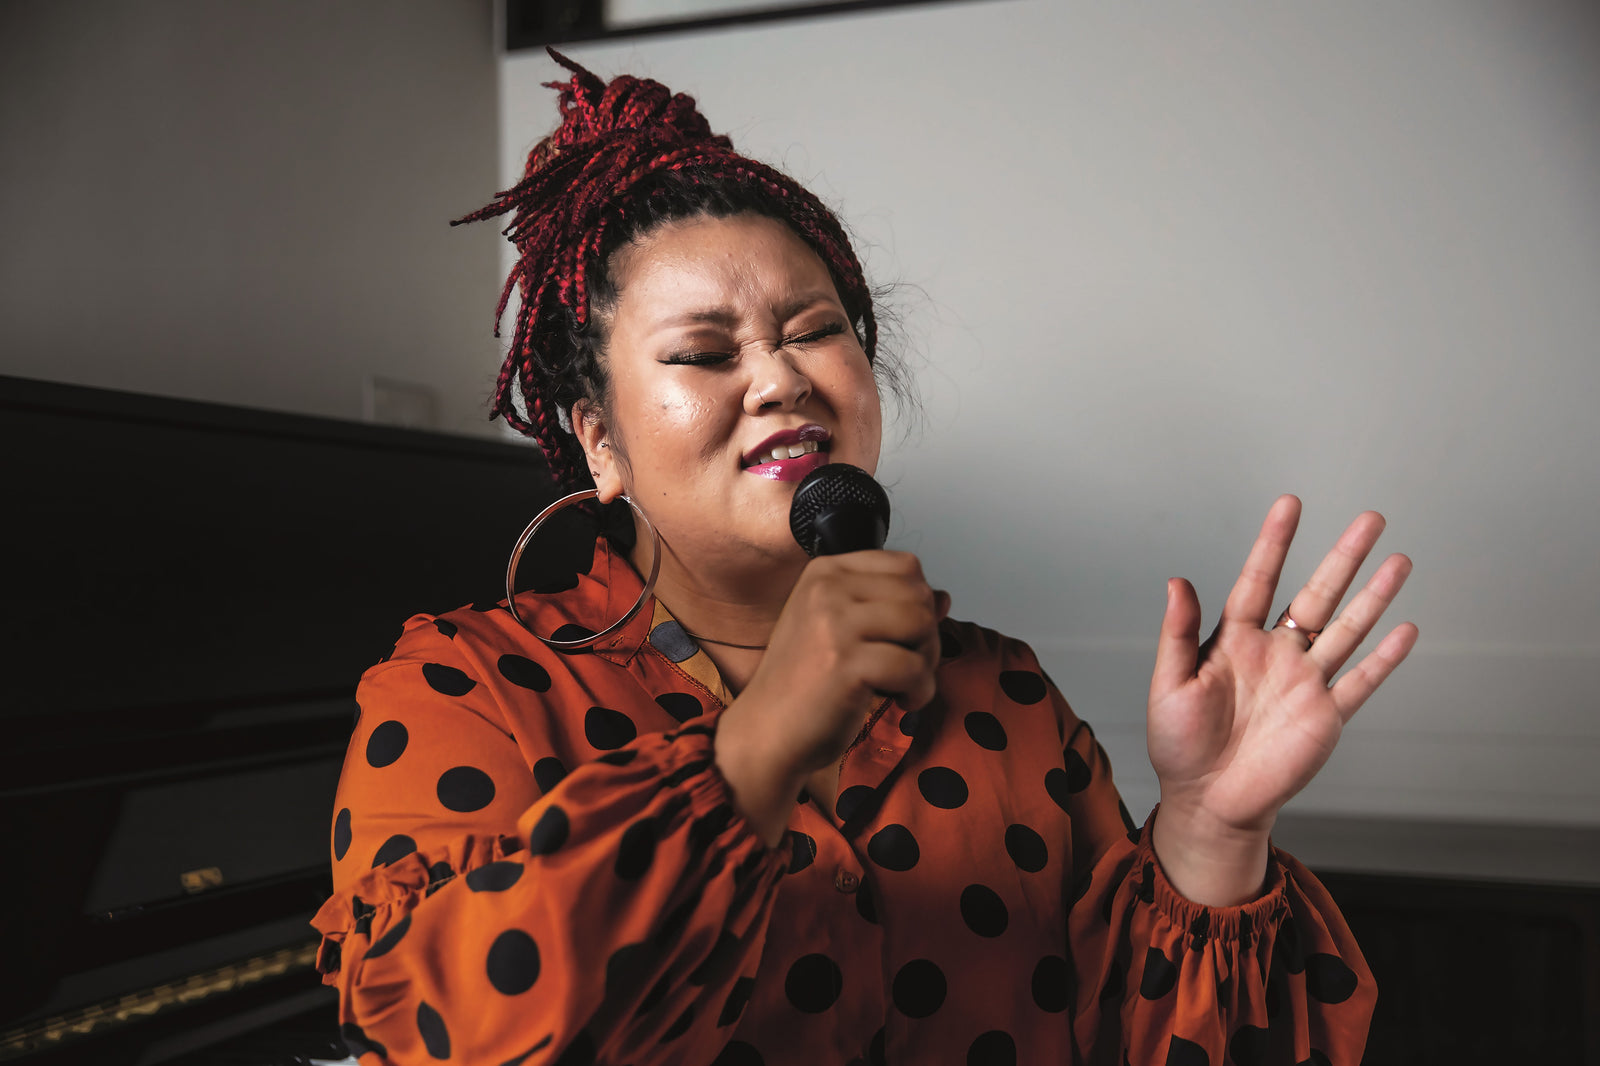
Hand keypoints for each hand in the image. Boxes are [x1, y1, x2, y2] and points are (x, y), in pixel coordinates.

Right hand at [714, 551, 946, 844]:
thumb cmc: (806, 685)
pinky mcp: (846, 662)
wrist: (767, 733)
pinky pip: (914, 667)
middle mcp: (827, 587)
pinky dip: (920, 691)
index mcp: (825, 571)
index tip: (900, 638)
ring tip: (903, 684)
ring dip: (927, 662)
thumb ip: (891, 609)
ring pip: (922, 624)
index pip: (906, 565)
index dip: (919, 603)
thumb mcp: (842, 632)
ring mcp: (834, 622)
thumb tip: (945, 597)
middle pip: (919, 594)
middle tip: (907, 667)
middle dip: (928, 634)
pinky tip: (900, 703)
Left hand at [1147, 495, 1416, 903]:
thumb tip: (1176, 580)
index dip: (1275, 543)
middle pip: (1317, 594)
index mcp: (1234, 640)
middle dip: (1344, 557)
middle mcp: (1276, 654)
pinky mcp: (1325, 717)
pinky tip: (1406, 629)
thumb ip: (1178, 632)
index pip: (1258, 579)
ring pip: (1347, 629)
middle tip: (1371, 517)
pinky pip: (1361, 682)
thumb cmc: (1179, 744)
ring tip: (1399, 560)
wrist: (1207, 801)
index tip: (1291, 504)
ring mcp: (1305, 683)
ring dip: (1374, 596)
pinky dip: (1384, 658)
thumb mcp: (1169, 684)